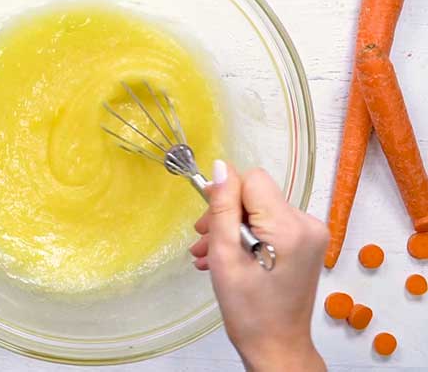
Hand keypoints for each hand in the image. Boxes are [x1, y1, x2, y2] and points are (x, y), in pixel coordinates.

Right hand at [190, 161, 327, 371]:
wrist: (277, 346)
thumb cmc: (248, 310)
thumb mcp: (225, 256)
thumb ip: (223, 208)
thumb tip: (221, 167)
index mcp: (289, 226)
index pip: (253, 180)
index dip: (227, 197)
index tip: (210, 224)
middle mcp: (308, 223)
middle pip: (257, 195)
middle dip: (227, 213)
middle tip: (204, 242)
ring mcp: (311, 233)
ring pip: (262, 209)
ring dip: (234, 227)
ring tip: (209, 253)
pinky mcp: (308, 242)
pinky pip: (272, 224)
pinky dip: (249, 236)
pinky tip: (229, 256)